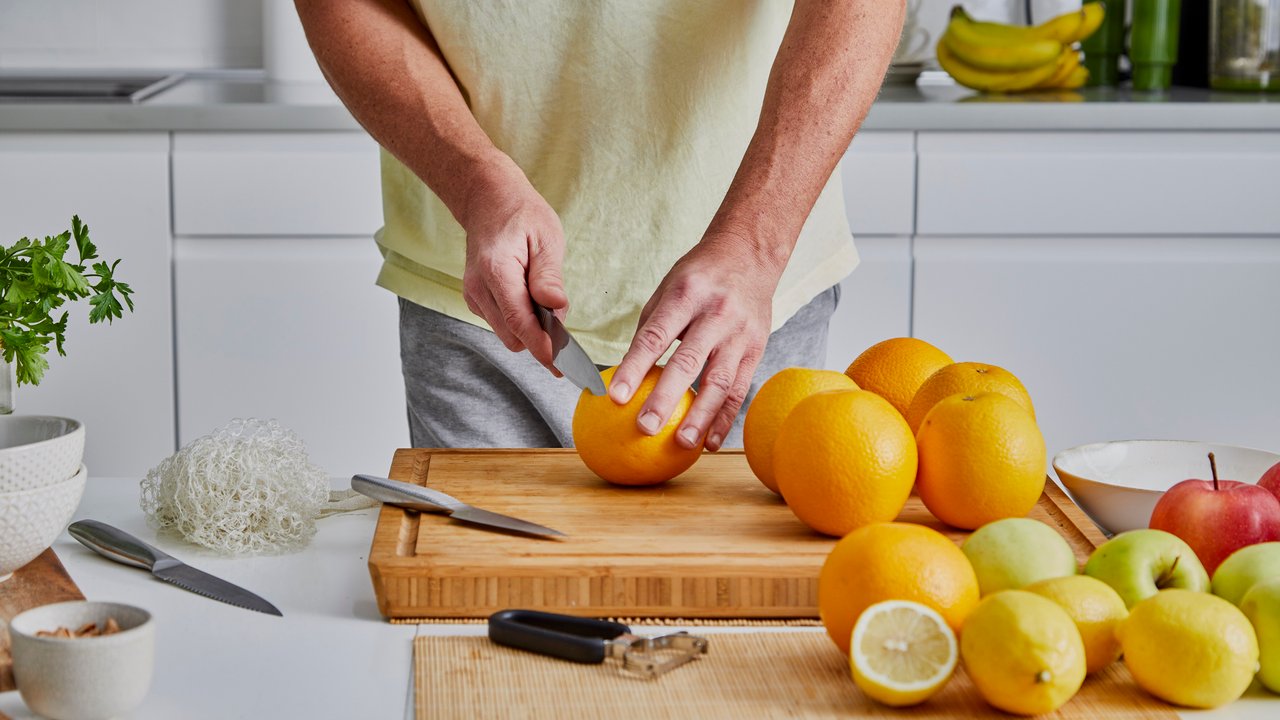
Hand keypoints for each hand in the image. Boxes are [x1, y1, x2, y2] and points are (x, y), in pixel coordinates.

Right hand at [459, 169, 567, 372]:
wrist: (488, 199)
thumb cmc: (521, 214)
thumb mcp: (546, 237)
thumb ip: (549, 276)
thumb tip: (556, 308)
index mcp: (497, 270)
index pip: (520, 323)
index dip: (543, 348)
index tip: (562, 367)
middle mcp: (478, 288)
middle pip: (513, 336)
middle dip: (541, 340)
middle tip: (565, 326)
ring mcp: (473, 295)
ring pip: (507, 334)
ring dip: (531, 330)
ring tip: (546, 303)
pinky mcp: (475, 300)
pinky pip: (502, 324)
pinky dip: (520, 322)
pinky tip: (531, 301)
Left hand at [610, 232, 783, 451]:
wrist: (750, 255)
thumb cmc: (699, 277)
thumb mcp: (668, 288)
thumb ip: (650, 328)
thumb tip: (624, 372)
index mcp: (686, 295)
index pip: (656, 336)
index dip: (634, 367)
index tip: (615, 397)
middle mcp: (716, 314)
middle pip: (688, 362)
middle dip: (665, 398)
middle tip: (644, 428)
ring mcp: (740, 334)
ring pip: (720, 381)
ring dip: (700, 417)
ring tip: (682, 444)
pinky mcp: (756, 349)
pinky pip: (740, 389)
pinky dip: (726, 418)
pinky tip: (710, 442)